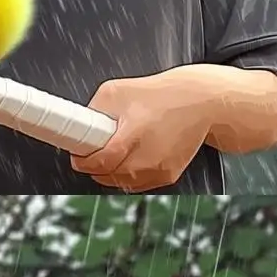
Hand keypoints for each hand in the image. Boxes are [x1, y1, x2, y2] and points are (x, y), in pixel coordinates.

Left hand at [70, 70, 217, 190]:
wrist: (200, 103)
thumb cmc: (162, 95)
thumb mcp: (117, 91)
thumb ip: (92, 109)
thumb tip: (76, 125)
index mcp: (136, 132)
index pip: (100, 160)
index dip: (83, 159)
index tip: (77, 153)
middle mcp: (149, 156)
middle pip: (106, 175)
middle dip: (92, 165)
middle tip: (89, 151)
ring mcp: (159, 169)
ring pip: (119, 184)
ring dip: (107, 173)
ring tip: (109, 152)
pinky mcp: (166, 177)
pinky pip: (135, 185)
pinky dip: (125, 176)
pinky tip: (127, 158)